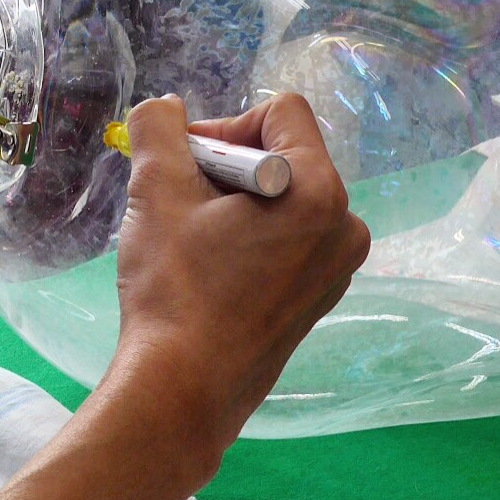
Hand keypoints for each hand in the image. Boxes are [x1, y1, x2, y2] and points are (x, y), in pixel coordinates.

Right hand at [0, 91, 368, 499]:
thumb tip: (164, 110)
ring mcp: (336, 268)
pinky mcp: (319, 299)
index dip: (222, 127)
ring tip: (191, 243)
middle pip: (283, 156)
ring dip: (234, 206)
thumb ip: (159, 128)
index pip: (280, 112)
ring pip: (283, 200)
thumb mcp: (155, 190)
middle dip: (226, 169)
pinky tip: (210, 273)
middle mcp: (345, 225)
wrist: (185, 389)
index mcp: (318, 191)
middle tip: (179, 205)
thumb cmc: (175, 289)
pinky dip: (249, 241)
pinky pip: (288, 241)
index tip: (183, 168)